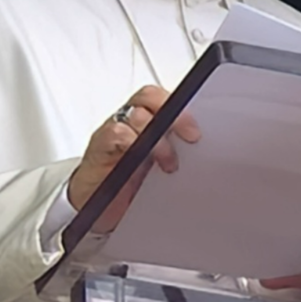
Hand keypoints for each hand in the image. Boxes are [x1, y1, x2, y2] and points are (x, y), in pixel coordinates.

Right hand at [68, 86, 200, 226]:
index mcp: (149, 119)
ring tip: (168, 163)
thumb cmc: (127, 184)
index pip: (167, 98)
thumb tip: (207, 155)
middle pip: (151, 97)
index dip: (185, 107)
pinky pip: (116, 132)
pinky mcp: (101, 143)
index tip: (199, 130)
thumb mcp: (158, 168)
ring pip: (137, 114)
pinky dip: (132, 143)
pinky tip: (141, 162)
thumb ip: (176, 154)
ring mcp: (115, 128)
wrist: (93, 204)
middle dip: (175, 114)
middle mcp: (131, 119)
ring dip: (157, 137)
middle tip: (191, 137)